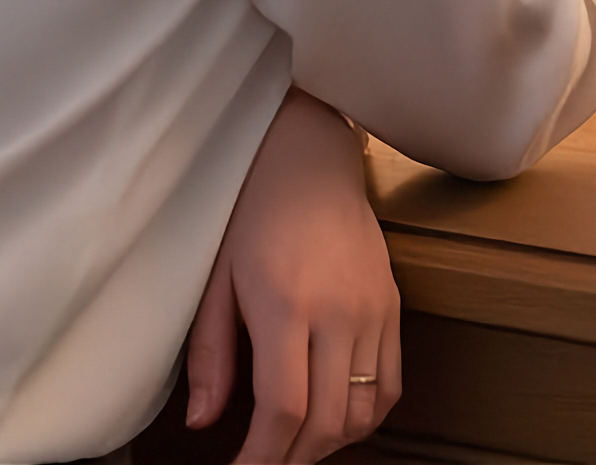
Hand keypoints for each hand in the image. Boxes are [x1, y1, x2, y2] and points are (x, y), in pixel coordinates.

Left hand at [186, 89, 399, 463]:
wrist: (310, 161)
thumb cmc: (254, 215)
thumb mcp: (217, 282)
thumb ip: (211, 356)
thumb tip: (202, 423)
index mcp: (288, 306)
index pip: (284, 410)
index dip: (260, 459)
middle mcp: (340, 312)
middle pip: (326, 421)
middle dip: (290, 460)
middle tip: (262, 463)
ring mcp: (374, 308)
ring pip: (364, 409)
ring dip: (329, 443)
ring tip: (295, 446)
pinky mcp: (393, 303)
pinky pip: (391, 381)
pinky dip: (366, 414)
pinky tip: (336, 418)